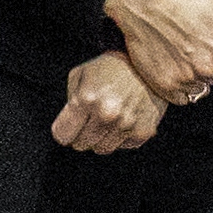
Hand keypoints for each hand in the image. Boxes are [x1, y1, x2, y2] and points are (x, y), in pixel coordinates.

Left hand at [52, 52, 166, 155]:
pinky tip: (126, 118)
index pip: (62, 134)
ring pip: (102, 149)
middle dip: (82, 133)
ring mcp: (127, 125)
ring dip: (102, 137)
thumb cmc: (110, 68)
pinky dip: (122, 137)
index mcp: (87, 98)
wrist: (149, 63)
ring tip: (109, 117)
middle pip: (81, 144)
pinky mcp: (143, 132)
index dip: (64, 129)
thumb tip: (68, 127)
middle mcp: (107, 114)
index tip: (70, 124)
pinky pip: (123, 146)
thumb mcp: (81, 73)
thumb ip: (70, 100)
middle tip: (91, 118)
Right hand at [106, 0, 212, 106]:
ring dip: (194, 75)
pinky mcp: (164, 85)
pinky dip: (179, 85)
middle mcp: (207, 69)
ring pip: (199, 87)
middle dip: (211, 65)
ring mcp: (184, 79)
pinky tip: (172, 65)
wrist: (141, 2)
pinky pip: (181, 97)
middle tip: (195, 45)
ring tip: (181, 53)